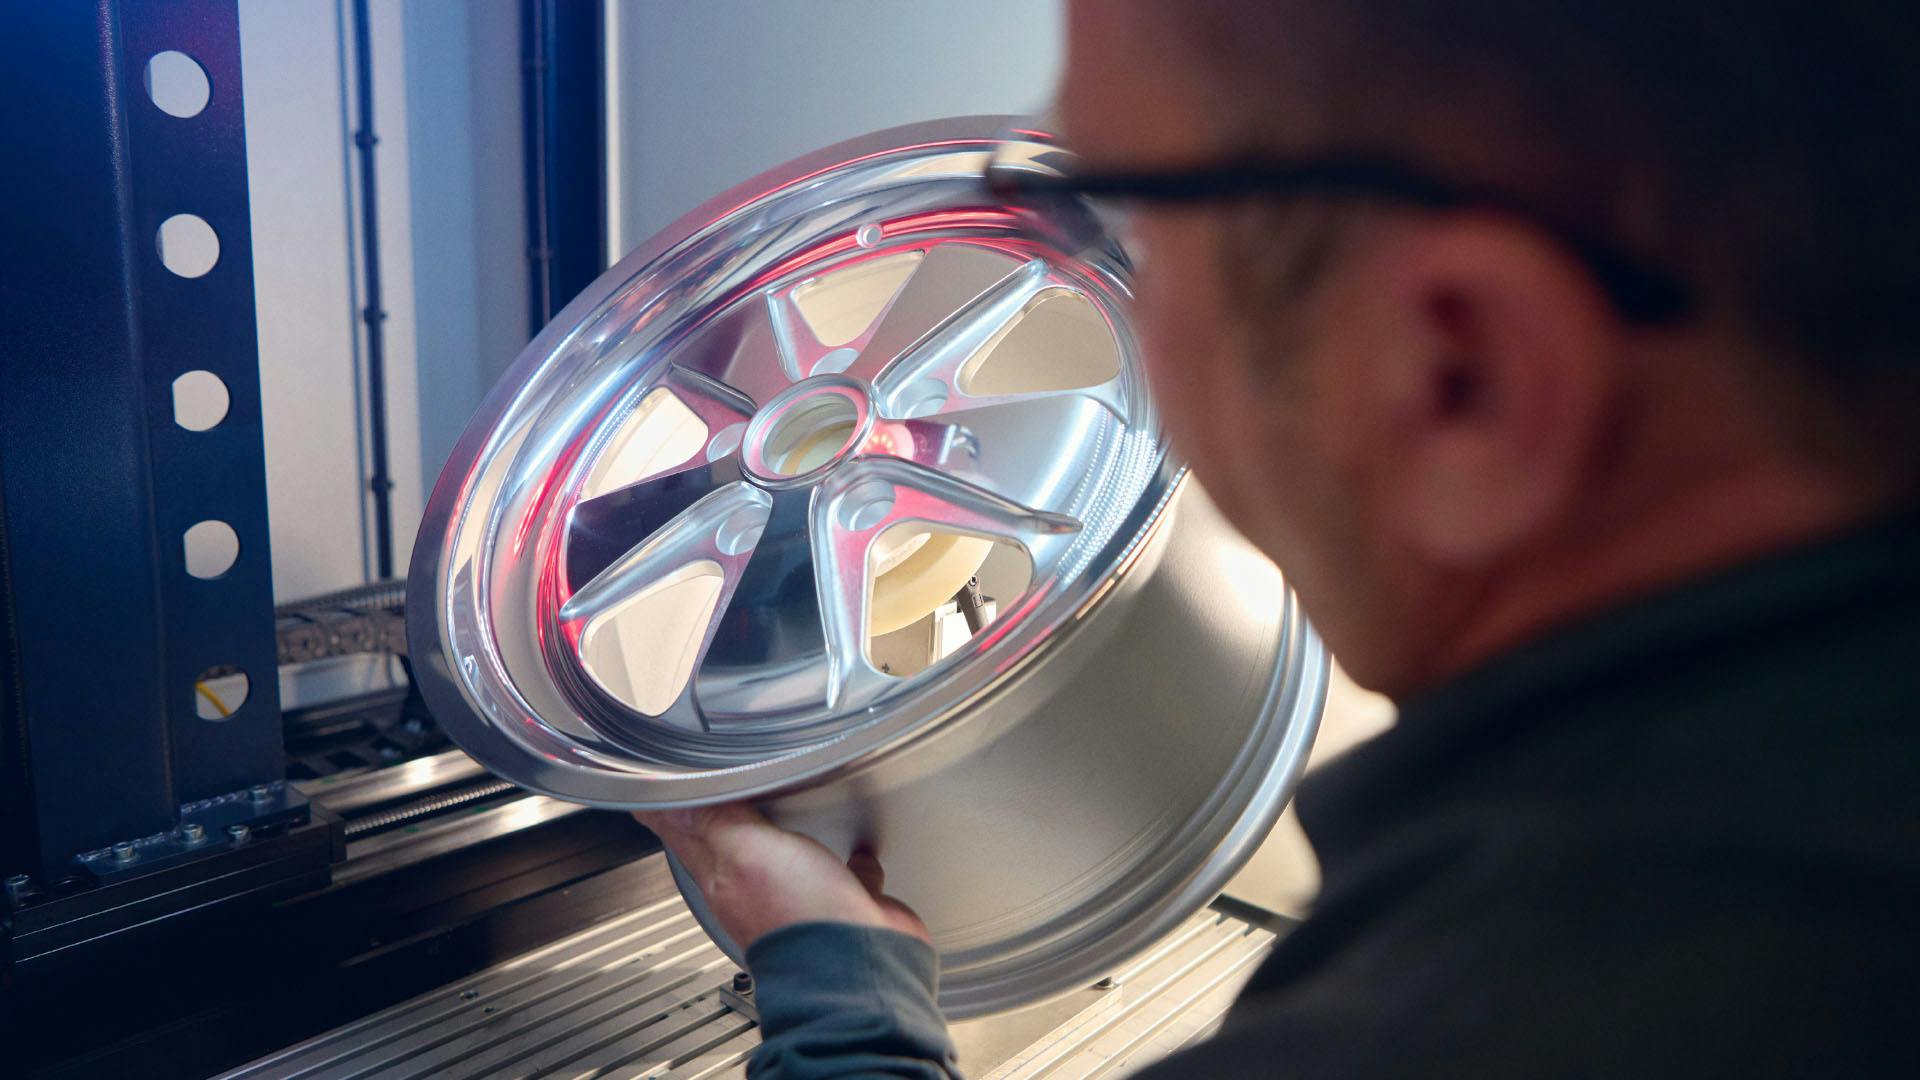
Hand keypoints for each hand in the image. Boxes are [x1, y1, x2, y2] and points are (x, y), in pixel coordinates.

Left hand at [636, 804, 929, 948]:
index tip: (650, 799)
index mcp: (724, 876)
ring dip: (779, 840)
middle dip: (715, 823)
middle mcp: (757, 890)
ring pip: (783, 862)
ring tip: (772, 816)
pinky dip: (846, 862)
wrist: (854, 967)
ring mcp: (797, 900)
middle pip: (729, 847)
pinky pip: (841, 877)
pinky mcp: (839, 907)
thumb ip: (717, 821)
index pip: (685, 836)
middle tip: (700, 802)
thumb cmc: (795, 916)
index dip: (667, 814)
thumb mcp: (747, 851)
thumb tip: (675, 802)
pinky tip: (856, 851)